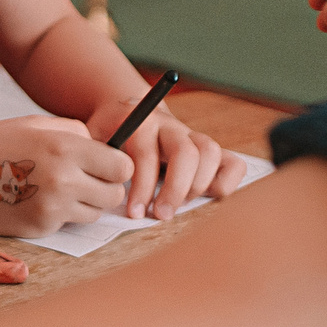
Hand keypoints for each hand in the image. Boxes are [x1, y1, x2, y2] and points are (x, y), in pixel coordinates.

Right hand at [0, 116, 132, 236]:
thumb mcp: (34, 124)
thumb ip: (74, 132)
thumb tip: (105, 148)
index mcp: (65, 147)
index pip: (122, 166)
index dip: (117, 166)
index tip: (105, 164)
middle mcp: (64, 179)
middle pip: (114, 194)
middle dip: (104, 187)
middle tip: (84, 179)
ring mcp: (52, 208)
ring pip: (95, 213)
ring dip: (84, 204)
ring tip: (56, 189)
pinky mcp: (41, 228)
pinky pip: (68, 223)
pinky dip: (59, 214)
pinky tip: (34, 200)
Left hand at [92, 105, 246, 221]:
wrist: (127, 111)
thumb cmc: (107, 134)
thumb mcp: (93, 139)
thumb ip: (95, 157)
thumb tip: (98, 185)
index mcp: (140, 120)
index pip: (147, 153)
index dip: (142, 186)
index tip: (134, 213)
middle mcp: (170, 125)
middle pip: (186, 152)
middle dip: (175, 189)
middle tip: (161, 216)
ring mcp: (192, 135)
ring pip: (210, 152)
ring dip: (197, 186)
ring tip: (178, 207)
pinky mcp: (208, 150)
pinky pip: (232, 162)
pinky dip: (228, 182)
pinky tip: (209, 198)